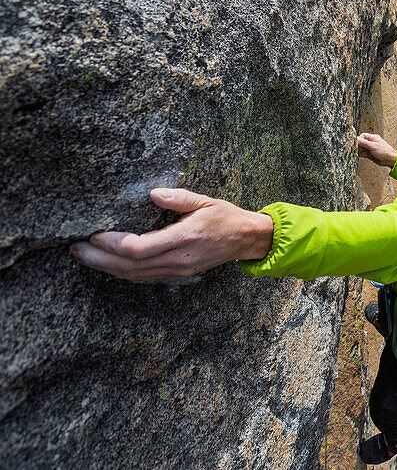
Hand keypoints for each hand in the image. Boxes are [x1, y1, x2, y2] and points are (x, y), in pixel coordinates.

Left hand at [69, 188, 273, 280]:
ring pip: (133, 275)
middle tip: (75, 250)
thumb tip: (153, 194)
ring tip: (83, 257)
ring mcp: (177, 270)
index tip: (94, 234)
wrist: (247, 240)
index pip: (140, 248)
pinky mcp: (177, 273)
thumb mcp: (207, 201)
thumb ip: (179, 198)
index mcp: (184, 239)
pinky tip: (107, 265)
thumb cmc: (227, 218)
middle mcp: (178, 259)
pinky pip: (143, 277)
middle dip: (99, 259)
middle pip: (130, 266)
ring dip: (105, 267)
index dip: (113, 244)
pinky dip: (122, 272)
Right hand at [356, 132, 396, 167]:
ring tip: (354, 152)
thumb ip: (364, 142)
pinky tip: (356, 155)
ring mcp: (370, 149)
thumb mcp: (373, 146)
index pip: (363, 136)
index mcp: (373, 138)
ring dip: (357, 150)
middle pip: (361, 142)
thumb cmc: (384, 151)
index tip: (356, 143)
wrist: (389, 160)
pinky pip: (363, 153)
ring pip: (361, 148)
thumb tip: (356, 138)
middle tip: (353, 148)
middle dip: (357, 145)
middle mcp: (371, 143)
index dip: (359, 139)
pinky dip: (359, 154)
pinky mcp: (369, 154)